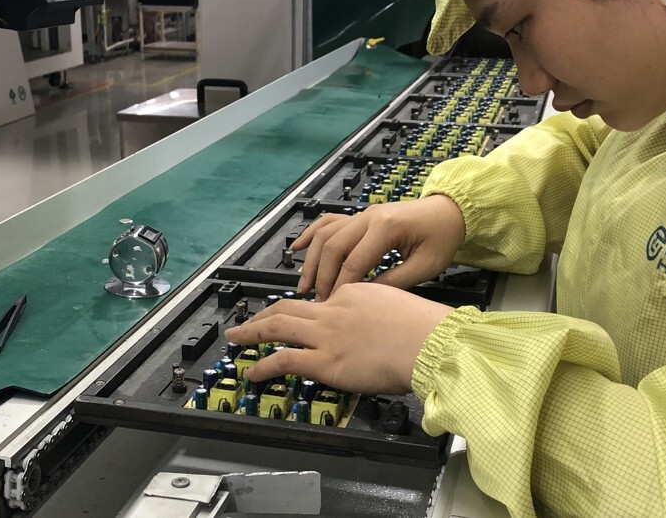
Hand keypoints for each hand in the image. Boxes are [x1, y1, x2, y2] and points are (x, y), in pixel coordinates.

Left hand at [225, 284, 452, 394]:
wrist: (429, 342)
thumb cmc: (425, 329)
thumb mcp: (400, 306)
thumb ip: (381, 313)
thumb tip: (380, 327)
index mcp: (353, 292)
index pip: (323, 300)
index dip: (305, 311)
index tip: (298, 320)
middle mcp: (334, 308)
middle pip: (288, 307)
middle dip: (263, 315)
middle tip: (247, 323)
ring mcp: (326, 335)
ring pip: (278, 327)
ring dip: (252, 332)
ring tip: (237, 340)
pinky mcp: (324, 361)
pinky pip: (284, 360)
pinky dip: (263, 366)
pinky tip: (253, 373)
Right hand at [295, 195, 465, 300]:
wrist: (450, 211)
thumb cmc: (442, 239)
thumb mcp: (425, 266)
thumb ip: (394, 282)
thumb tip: (363, 299)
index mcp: (386, 228)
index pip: (354, 262)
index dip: (341, 287)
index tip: (332, 308)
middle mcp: (368, 217)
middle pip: (332, 247)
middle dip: (321, 276)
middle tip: (317, 302)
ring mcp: (362, 214)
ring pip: (326, 234)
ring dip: (311, 260)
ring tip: (304, 285)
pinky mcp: (361, 215)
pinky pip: (329, 222)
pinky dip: (311, 234)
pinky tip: (296, 248)